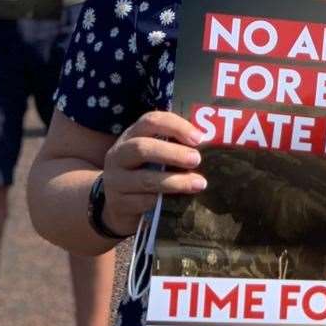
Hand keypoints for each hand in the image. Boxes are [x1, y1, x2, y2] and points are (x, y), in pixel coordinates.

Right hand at [99, 110, 206, 234]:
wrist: (117, 204)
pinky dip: (162, 201)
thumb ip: (174, 145)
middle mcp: (118, 154)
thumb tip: (210, 143)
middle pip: (142, 147)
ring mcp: (115, 180)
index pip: (150, 121)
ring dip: (175, 181)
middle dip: (173, 153)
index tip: (199, 138)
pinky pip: (142, 202)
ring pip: (144, 179)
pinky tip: (178, 202)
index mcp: (131, 135)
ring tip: (199, 183)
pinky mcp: (118, 203)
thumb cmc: (146, 171)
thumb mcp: (154, 154)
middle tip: (197, 159)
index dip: (176, 126)